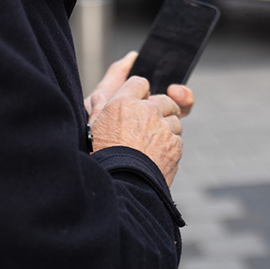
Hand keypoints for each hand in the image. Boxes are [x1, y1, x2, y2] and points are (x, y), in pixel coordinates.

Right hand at [86, 54, 193, 185]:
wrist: (120, 187)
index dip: (139, 93)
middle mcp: (145, 111)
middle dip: (159, 110)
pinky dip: (169, 147)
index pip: (139, 83)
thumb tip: (110, 82)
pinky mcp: (174, 145)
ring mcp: (162, 128)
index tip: (138, 103)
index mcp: (122, 103)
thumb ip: (101, 102)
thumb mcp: (92, 126)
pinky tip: (154, 158)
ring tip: (148, 146)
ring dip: (166, 129)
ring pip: (174, 120)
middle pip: (163, 100)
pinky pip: (177, 139)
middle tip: (147, 127)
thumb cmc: (101, 157)